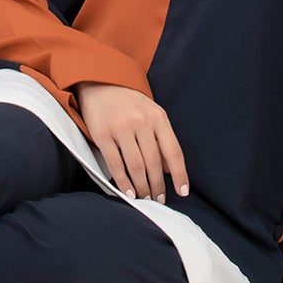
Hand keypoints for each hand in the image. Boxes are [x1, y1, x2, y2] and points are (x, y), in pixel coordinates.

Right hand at [72, 83, 188, 203]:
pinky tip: (128, 192)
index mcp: (158, 117)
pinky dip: (123, 181)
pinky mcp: (102, 133)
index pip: (173, 151)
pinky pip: (115, 163)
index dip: (180, 174)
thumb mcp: (152, 114)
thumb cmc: (129, 103)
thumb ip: (162, 140)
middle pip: (154, 163)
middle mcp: (142, 122)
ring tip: (145, 198)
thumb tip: (170, 170)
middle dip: (158, 185)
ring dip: (142, 187)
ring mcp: (121, 127)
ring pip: (136, 166)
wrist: (100, 81)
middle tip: (158, 200)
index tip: (182, 192)